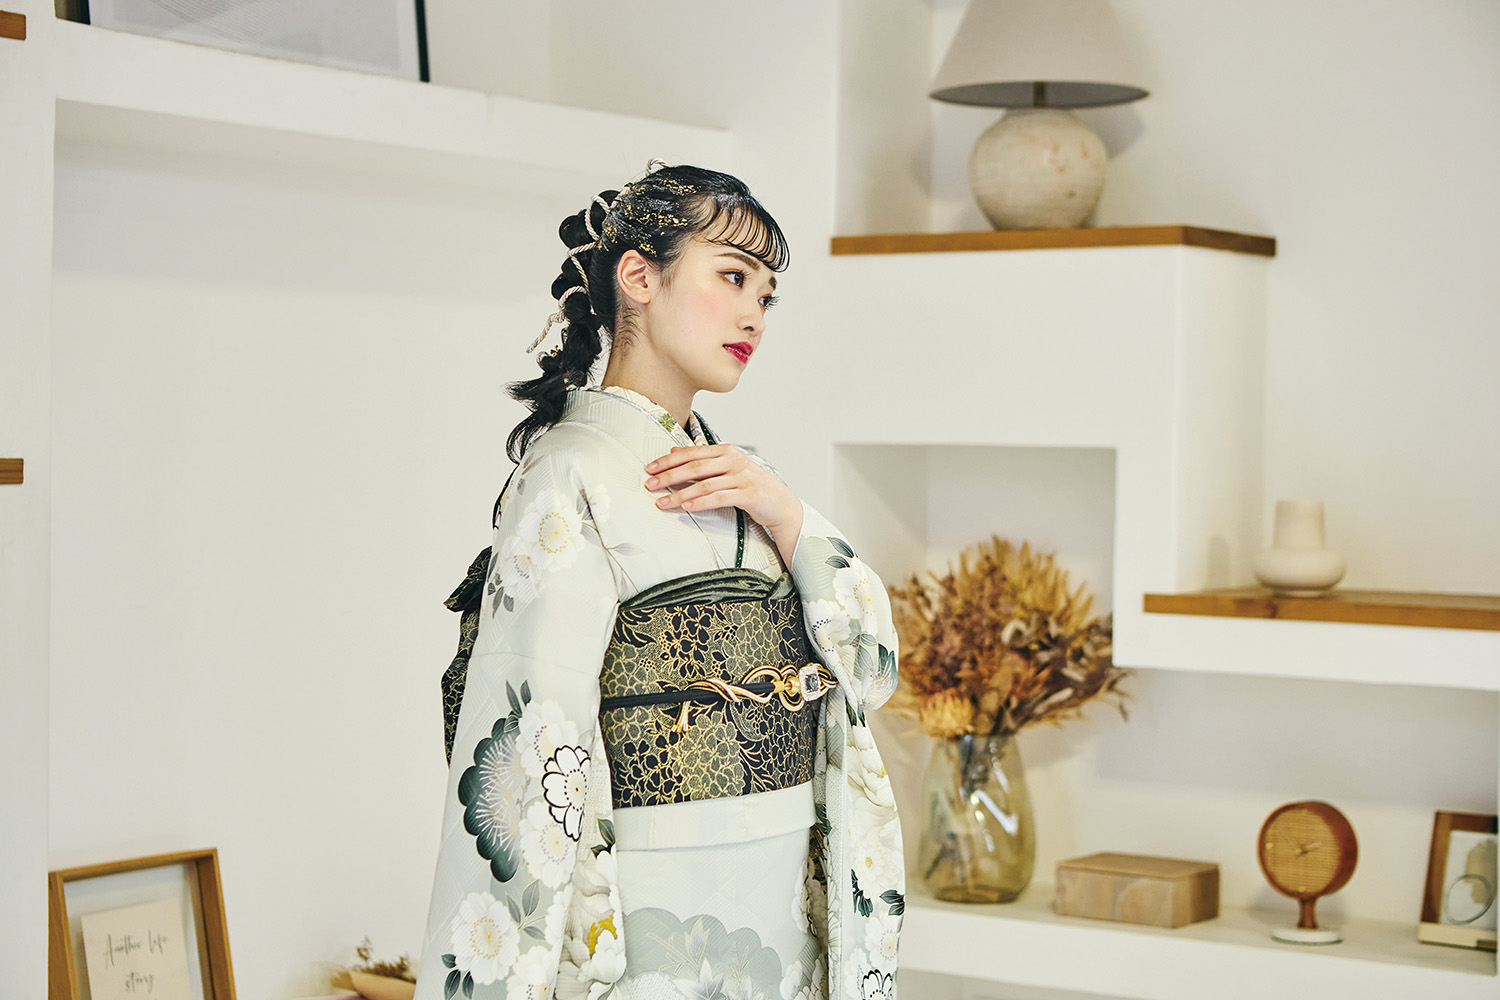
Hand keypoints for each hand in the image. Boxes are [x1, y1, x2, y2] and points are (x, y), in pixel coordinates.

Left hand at [645, 444, 803, 565]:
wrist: (781, 503)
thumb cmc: (751, 486)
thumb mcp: (728, 469)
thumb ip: (703, 460)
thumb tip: (674, 450)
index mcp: (726, 451)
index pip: (692, 453)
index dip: (669, 460)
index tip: (650, 468)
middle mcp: (733, 460)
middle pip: (695, 466)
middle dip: (669, 476)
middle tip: (650, 484)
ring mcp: (742, 476)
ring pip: (704, 484)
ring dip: (680, 494)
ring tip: (663, 502)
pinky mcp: (748, 494)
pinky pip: (719, 498)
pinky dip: (701, 502)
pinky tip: (687, 507)